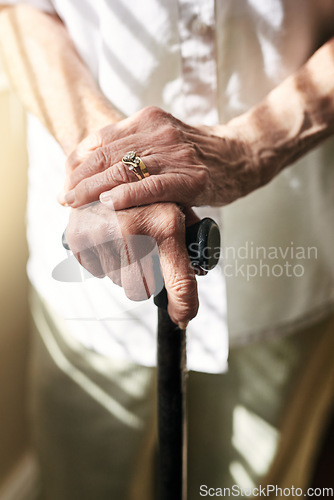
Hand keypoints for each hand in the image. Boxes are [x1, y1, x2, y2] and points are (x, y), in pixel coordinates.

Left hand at [59, 106, 259, 209]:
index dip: (77, 163)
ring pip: (124, 170)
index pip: (100, 140)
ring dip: (94, 189)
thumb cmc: (196, 155)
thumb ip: (132, 150)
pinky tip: (110, 204)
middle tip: (64, 199)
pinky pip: (154, 186)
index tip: (65, 183)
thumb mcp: (161, 143)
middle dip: (80, 179)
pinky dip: (129, 195)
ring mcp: (175, 153)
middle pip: (107, 155)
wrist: (240, 156)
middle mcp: (158, 131)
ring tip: (75, 205)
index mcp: (147, 119)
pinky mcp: (191, 177)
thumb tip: (96, 173)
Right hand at [65, 201, 198, 325]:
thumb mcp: (178, 211)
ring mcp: (103, 233)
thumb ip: (191, 247)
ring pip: (118, 282)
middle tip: (144, 255)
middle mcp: (133, 229)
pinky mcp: (80, 236)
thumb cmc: (151, 195)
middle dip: (145, 280)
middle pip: (143, 290)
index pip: (180, 282)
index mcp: (166, 225)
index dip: (183, 306)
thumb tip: (191, 294)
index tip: (182, 319)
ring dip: (122, 270)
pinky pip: (96, 271)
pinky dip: (102, 261)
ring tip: (124, 241)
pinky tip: (107, 238)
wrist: (110, 169)